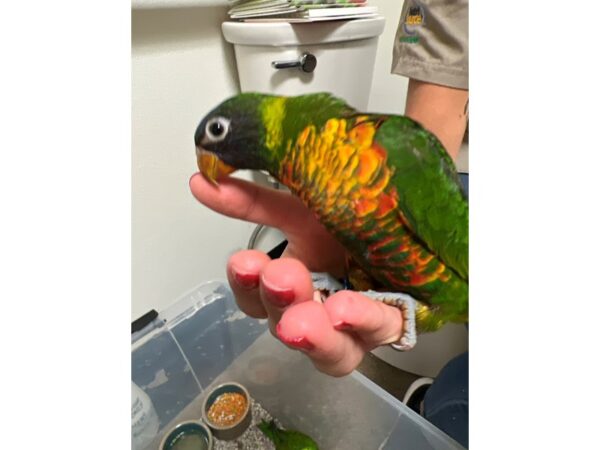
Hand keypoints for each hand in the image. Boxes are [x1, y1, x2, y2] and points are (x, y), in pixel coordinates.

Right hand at [190, 174, 404, 375]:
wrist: (404, 208)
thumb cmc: (353, 215)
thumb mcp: (299, 204)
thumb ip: (252, 200)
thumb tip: (201, 181)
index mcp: (293, 283)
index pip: (256, 299)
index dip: (245, 286)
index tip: (243, 261)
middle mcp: (320, 310)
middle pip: (288, 326)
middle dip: (280, 304)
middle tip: (280, 277)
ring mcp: (356, 324)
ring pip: (331, 352)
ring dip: (315, 335)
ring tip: (310, 316)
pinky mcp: (393, 321)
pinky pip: (380, 330)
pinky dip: (362, 322)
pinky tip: (347, 307)